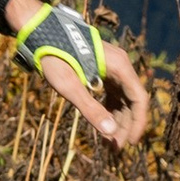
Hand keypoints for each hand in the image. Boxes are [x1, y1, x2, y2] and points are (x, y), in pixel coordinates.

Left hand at [12, 2, 150, 149]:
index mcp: (119, 66)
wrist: (40, 31)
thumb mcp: (69, 86)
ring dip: (117, 120)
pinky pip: (113, 93)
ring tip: (108, 142)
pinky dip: (109, 109)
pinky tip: (103, 124)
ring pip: (123, 98)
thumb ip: (91, 109)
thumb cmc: (53, 56)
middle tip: (114, 148)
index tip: (129, 143)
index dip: (137, 123)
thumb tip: (110, 133)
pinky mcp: (102, 69)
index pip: (139, 99)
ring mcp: (111, 66)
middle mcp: (120, 64)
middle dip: (125, 126)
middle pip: (132, 100)